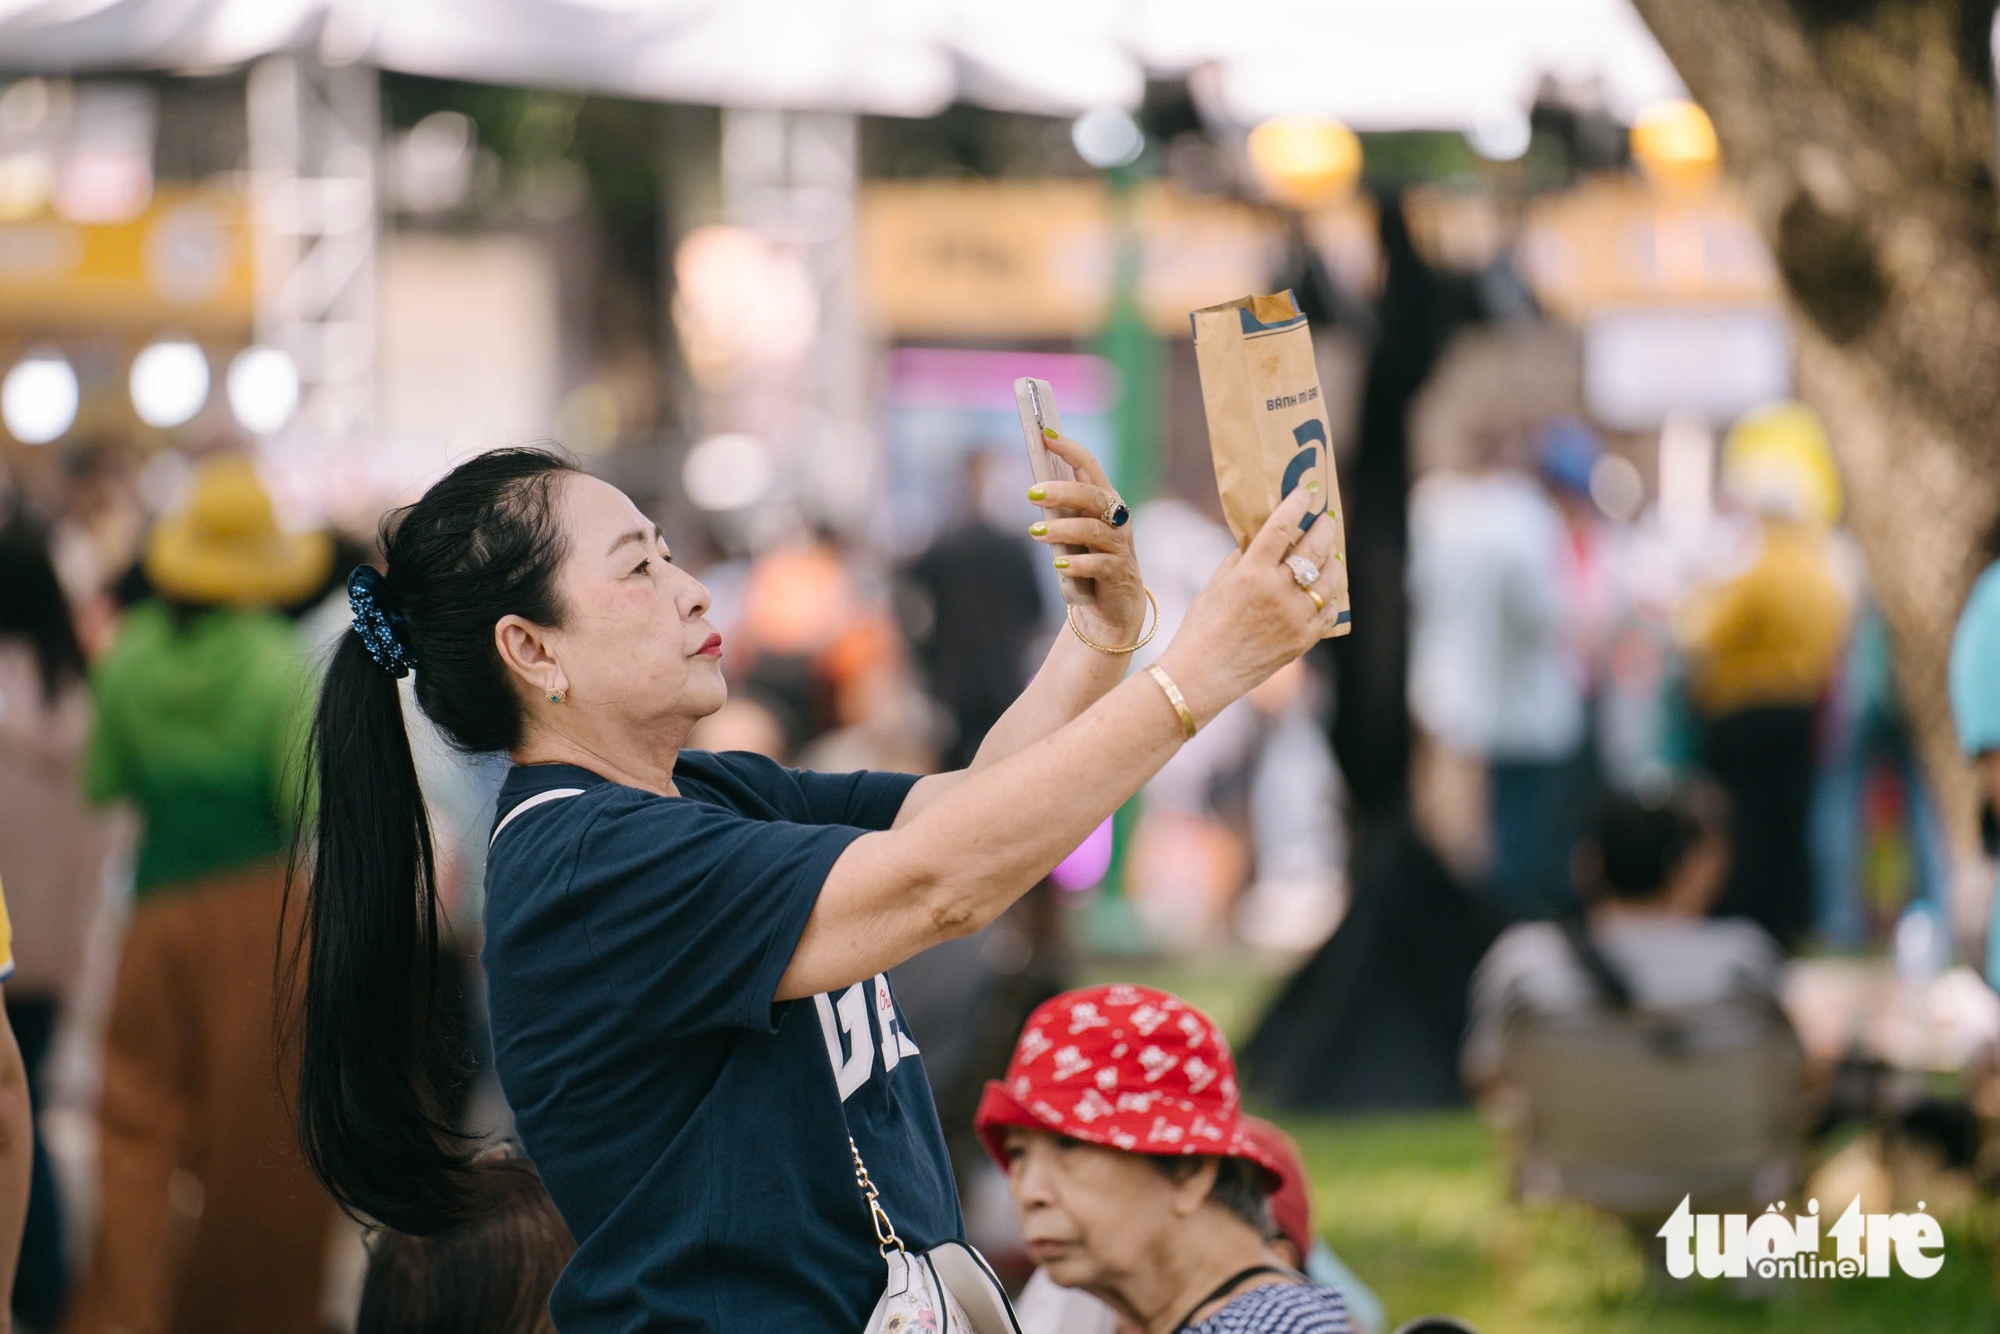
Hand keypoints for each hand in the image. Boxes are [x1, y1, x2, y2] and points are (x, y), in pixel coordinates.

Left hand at [1026, 434, 1146, 647]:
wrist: (1114, 605)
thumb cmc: (1088, 557)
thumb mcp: (1073, 530)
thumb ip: (1060, 509)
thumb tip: (1034, 489)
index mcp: (1105, 499)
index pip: (1089, 466)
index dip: (1070, 449)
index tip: (1047, 434)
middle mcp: (1116, 518)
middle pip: (1091, 496)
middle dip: (1062, 491)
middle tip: (1032, 493)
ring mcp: (1119, 545)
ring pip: (1092, 529)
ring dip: (1062, 529)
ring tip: (1034, 532)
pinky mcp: (1118, 573)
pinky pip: (1097, 564)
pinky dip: (1077, 563)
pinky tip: (1059, 565)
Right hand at [1155, 482, 1345, 724]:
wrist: (1204, 673)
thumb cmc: (1204, 625)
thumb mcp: (1218, 582)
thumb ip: (1243, 556)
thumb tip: (1266, 536)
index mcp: (1251, 573)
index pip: (1282, 527)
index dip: (1296, 504)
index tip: (1306, 491)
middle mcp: (1277, 592)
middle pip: (1313, 549)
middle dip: (1324, 528)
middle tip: (1327, 519)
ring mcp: (1294, 617)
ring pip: (1329, 580)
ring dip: (1332, 562)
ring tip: (1331, 555)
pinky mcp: (1304, 639)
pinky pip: (1328, 611)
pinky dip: (1330, 598)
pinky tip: (1327, 590)